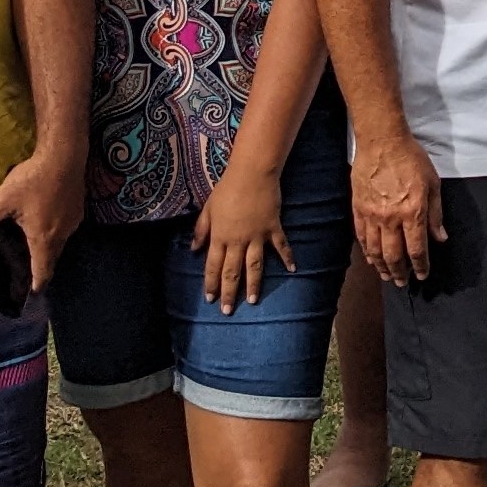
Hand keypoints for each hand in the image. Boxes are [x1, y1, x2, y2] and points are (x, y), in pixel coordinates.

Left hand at [0, 141, 84, 292]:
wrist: (64, 154)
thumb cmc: (33, 179)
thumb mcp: (2, 199)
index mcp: (43, 239)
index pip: (42, 272)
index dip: (37, 285)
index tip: (31, 294)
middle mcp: (62, 235)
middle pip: (52, 258)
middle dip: (40, 266)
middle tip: (26, 268)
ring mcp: (74, 222)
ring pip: (59, 242)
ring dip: (47, 246)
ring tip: (32, 241)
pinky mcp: (78, 209)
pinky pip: (65, 228)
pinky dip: (55, 230)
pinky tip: (44, 217)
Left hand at [193, 160, 293, 313]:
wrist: (251, 174)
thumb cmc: (227, 189)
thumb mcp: (208, 209)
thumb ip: (201, 230)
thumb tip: (194, 249)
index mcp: (220, 236)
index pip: (213, 266)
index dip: (210, 283)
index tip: (210, 299)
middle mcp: (237, 240)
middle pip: (232, 271)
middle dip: (229, 292)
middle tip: (228, 311)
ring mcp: (257, 236)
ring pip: (254, 265)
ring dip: (253, 284)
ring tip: (252, 301)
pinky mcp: (273, 228)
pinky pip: (280, 246)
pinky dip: (287, 258)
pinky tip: (292, 269)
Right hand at [354, 133, 445, 284]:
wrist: (382, 141)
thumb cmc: (412, 159)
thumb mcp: (433, 184)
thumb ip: (436, 214)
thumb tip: (441, 238)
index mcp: (413, 213)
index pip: (417, 249)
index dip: (420, 266)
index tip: (422, 275)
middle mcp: (391, 218)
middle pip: (394, 255)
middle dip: (400, 273)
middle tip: (403, 282)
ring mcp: (372, 215)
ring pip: (375, 250)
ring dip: (381, 267)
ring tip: (387, 276)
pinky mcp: (358, 208)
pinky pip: (361, 236)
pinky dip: (366, 251)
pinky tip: (371, 258)